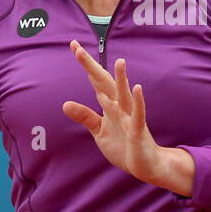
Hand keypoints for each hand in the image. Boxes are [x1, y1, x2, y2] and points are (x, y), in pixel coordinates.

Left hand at [62, 40, 166, 185]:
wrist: (145, 165)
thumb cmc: (124, 145)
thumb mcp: (98, 131)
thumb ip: (85, 116)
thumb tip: (65, 104)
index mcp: (110, 106)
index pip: (95, 81)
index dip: (85, 65)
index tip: (74, 46)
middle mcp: (120, 107)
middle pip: (104, 83)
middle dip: (91, 66)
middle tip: (77, 48)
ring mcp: (130, 118)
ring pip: (124, 95)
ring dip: (122, 79)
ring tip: (119, 61)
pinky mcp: (138, 131)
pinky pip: (138, 114)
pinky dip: (138, 102)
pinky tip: (137, 88)